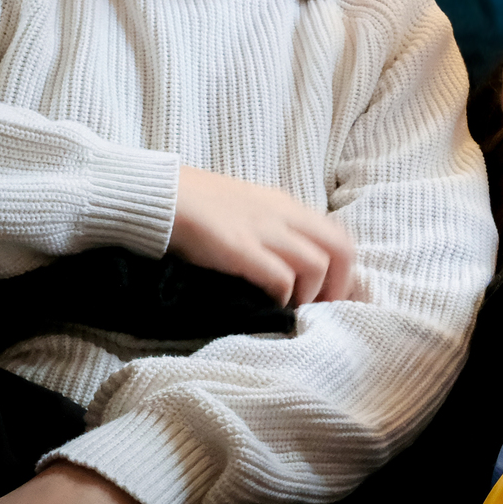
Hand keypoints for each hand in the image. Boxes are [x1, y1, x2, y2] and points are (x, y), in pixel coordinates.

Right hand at [170, 165, 356, 307]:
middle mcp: (283, 214)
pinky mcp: (240, 248)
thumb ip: (272, 228)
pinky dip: (282, 296)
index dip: (344, 270)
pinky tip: (269, 305)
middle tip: (322, 309)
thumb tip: (289, 261)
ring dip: (311, 295)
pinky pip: (280, 277)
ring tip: (294, 311)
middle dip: (339, 285)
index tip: (331, 295)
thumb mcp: (248, 208)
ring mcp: (263, 230)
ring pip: (317, 264)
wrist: (158, 192)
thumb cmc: (197, 204)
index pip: (338, 235)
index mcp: (286, 205)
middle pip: (340, 249)